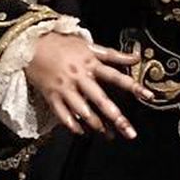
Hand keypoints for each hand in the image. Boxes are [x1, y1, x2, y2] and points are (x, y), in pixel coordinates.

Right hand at [25, 32, 139, 138]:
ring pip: (83, 111)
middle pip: (101, 100)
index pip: (116, 76)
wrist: (31, 44)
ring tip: (108, 135)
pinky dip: (73, 125)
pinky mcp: (51, 96)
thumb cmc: (63, 44)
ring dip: (97, 125)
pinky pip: (63, 115)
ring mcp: (65, 89)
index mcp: (90, 64)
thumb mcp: (89, 46)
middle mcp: (79, 78)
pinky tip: (82, 132)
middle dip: (117, 118)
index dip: (134, 86)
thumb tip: (136, 58)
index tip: (149, 96)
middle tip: (130, 133)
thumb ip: (113, 54)